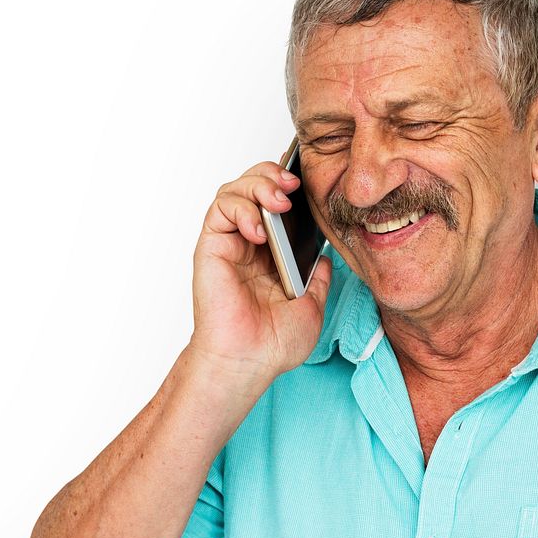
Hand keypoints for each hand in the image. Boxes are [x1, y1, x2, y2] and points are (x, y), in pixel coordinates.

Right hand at [186, 153, 330, 381]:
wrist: (249, 362)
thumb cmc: (274, 343)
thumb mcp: (312, 306)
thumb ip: (319, 278)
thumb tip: (325, 257)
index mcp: (272, 254)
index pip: (278, 205)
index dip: (289, 187)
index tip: (309, 185)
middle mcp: (249, 244)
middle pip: (254, 187)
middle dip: (273, 176)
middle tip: (293, 186)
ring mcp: (230, 244)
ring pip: (235, 191)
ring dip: (258, 186)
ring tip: (279, 202)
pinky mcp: (212, 247)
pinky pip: (221, 209)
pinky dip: (241, 208)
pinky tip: (259, 228)